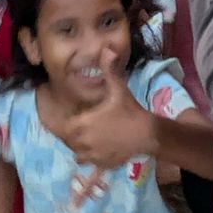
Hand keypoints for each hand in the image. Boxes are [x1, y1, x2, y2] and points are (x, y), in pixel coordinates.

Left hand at [60, 52, 154, 167]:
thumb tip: (107, 49)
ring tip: (91, 138)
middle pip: (71, 140)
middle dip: (75, 134)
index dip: (68, 123)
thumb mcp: (118, 88)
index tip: (76, 118)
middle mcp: (84, 142)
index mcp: (83, 124)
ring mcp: (93, 155)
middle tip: (84, 127)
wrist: (147, 134)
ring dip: (81, 147)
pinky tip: (98, 151)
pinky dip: (91, 159)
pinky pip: (90, 164)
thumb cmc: (130, 110)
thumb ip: (110, 69)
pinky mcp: (103, 164)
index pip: (65, 127)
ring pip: (78, 154)